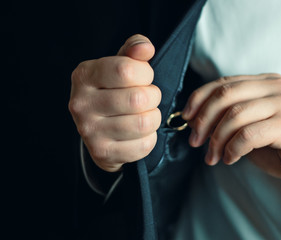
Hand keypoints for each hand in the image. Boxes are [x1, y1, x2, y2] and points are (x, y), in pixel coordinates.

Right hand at [69, 34, 160, 171]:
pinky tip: (139, 133)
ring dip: (153, 118)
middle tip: (148, 98)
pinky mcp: (102, 152)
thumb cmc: (114, 90)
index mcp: (84, 76)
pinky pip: (143, 145)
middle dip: (153, 97)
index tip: (143, 77)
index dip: (146, 74)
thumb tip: (145, 48)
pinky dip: (150, 138)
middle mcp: (81, 104)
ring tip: (144, 114)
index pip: (127, 70)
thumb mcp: (120, 64)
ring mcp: (89, 131)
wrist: (98, 128)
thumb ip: (134, 49)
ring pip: (144, 123)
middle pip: (138, 99)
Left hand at [182, 73, 280, 189]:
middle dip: (203, 120)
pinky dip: (232, 149)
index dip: (199, 98)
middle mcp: (276, 87)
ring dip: (216, 139)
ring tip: (212, 156)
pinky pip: (248, 135)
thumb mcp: (255, 124)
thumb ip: (232, 117)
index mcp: (265, 82)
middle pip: (225, 95)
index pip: (223, 83)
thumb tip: (197, 121)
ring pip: (235, 115)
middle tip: (194, 140)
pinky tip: (230, 158)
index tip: (186, 117)